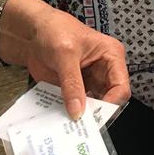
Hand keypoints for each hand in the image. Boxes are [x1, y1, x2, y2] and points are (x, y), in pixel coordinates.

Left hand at [0, 0, 130, 118]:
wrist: (32, 32)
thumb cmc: (54, 31)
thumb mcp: (65, 55)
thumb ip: (72, 83)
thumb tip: (77, 111)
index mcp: (111, 56)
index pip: (121, 87)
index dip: (110, 103)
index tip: (93, 115)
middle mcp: (105, 71)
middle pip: (109, 100)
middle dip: (96, 112)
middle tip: (81, 123)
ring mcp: (90, 82)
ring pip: (93, 106)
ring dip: (82, 115)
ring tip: (70, 123)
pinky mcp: (76, 89)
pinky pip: (77, 106)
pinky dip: (70, 112)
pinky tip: (61, 118)